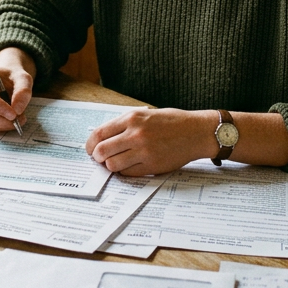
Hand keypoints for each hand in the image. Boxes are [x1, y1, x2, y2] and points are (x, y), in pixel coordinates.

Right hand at [0, 47, 35, 132]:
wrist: (5, 79)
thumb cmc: (12, 76)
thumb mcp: (23, 78)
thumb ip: (23, 91)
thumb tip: (17, 110)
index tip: (14, 114)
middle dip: (2, 120)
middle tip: (20, 120)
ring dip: (3, 125)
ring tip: (18, 119)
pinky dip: (0, 126)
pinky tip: (9, 120)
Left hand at [85, 108, 218, 175]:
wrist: (197, 132)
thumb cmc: (172, 122)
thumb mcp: (146, 114)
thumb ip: (125, 124)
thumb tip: (103, 137)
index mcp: (132, 119)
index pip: (99, 134)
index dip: (90, 144)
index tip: (90, 149)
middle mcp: (136, 134)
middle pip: (101, 151)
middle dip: (97, 156)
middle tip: (100, 157)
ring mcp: (144, 151)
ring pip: (112, 164)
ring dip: (110, 165)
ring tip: (116, 161)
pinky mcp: (152, 165)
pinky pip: (127, 173)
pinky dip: (124, 171)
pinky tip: (129, 165)